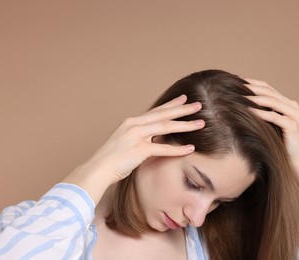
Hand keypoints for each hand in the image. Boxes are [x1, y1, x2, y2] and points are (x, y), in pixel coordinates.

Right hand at [64, 94, 204, 203]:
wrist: (98, 169)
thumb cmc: (111, 159)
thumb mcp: (125, 142)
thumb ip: (140, 138)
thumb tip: (154, 138)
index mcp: (131, 122)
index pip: (155, 111)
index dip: (171, 104)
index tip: (184, 98)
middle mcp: (134, 125)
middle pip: (163, 114)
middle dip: (183, 109)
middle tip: (198, 105)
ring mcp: (136, 136)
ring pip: (166, 127)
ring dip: (185, 125)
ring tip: (200, 123)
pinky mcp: (139, 149)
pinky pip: (163, 148)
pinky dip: (178, 149)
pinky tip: (190, 148)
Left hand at [244, 78, 298, 201]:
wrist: (293, 161)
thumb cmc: (277, 142)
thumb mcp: (267, 124)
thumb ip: (260, 112)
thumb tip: (237, 102)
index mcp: (287, 103)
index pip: (268, 88)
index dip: (252, 83)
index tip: (236, 80)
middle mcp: (292, 106)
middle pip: (269, 92)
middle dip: (252, 88)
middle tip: (236, 85)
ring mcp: (294, 115)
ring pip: (273, 102)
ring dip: (255, 98)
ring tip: (240, 96)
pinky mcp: (292, 126)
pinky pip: (275, 116)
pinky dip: (261, 113)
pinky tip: (249, 111)